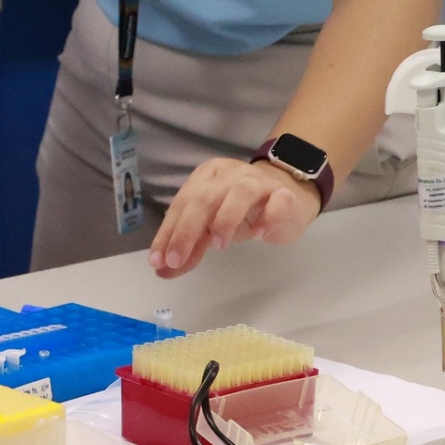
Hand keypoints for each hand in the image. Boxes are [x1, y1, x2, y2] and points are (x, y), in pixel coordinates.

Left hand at [148, 159, 323, 278]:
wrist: (286, 198)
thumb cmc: (242, 212)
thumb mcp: (211, 229)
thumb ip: (190, 248)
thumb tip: (162, 270)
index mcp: (205, 177)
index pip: (182, 204)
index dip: (168, 232)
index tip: (159, 261)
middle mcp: (229, 174)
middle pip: (204, 198)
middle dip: (186, 231)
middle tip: (177, 260)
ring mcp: (258, 182)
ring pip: (239, 193)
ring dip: (225, 219)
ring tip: (218, 245)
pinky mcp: (284, 195)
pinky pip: (277, 202)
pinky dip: (267, 217)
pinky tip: (258, 235)